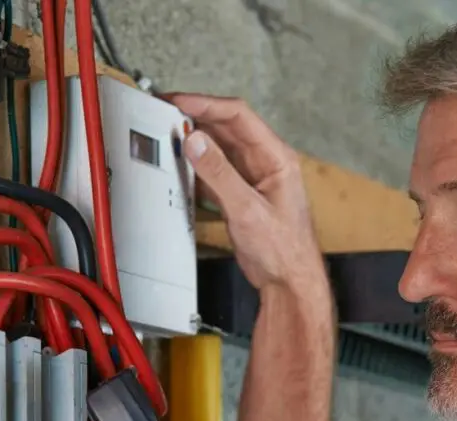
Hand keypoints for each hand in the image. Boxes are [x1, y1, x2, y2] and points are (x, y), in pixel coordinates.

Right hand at [168, 93, 325, 292]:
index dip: (206, 104)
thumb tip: (196, 141)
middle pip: (226, 127)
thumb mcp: (247, 210)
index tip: (178, 102)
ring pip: (219, 148)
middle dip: (196, 117)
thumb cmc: (283, 250)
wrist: (290, 283)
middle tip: (165, 113)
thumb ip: (219, 174)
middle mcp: (265, 162)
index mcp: (276, 157)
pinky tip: (181, 167)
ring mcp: (253, 178)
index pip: (238, 115)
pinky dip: (197, 167)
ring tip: (168, 136)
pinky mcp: (241, 195)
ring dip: (195, 142)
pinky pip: (215, 171)